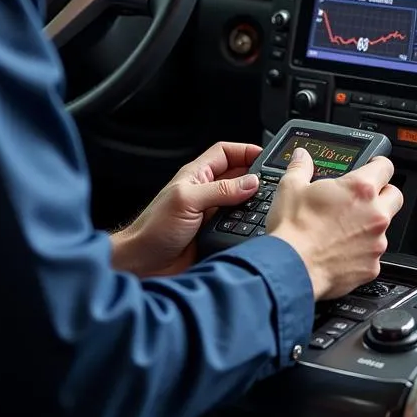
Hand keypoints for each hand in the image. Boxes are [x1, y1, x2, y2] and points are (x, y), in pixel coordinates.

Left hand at [110, 141, 262, 276]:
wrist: (142, 265)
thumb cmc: (153, 229)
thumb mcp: (187, 201)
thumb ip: (221, 190)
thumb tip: (251, 182)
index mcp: (197, 176)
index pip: (225, 153)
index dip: (244, 151)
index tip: (266, 156)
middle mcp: (205, 193)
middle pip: (237, 176)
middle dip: (255, 176)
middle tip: (273, 181)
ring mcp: (210, 214)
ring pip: (240, 202)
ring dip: (253, 202)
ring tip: (269, 203)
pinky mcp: (214, 235)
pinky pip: (237, 225)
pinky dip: (249, 225)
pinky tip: (256, 227)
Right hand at [267, 149, 403, 299]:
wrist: (291, 268)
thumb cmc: (293, 229)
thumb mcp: (291, 188)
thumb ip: (301, 167)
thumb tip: (302, 157)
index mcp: (360, 189)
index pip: (385, 167)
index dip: (378, 164)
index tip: (373, 166)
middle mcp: (375, 214)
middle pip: (394, 196)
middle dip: (383, 194)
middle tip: (363, 198)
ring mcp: (376, 242)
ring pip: (384, 227)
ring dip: (370, 225)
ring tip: (344, 228)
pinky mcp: (372, 267)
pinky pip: (373, 254)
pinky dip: (361, 252)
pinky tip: (341, 251)